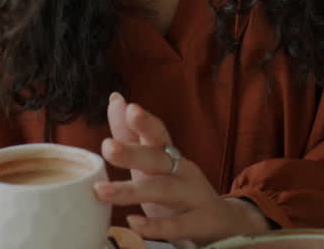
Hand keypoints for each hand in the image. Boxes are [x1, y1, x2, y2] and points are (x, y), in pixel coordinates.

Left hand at [95, 94, 270, 245]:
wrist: (222, 221)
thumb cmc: (177, 189)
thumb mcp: (152, 162)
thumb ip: (131, 134)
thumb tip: (115, 99)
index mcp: (170, 155)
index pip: (158, 134)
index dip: (145, 122)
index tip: (130, 108)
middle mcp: (183, 171)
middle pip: (158, 158)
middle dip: (133, 152)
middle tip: (107, 146)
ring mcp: (193, 196)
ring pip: (164, 190)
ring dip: (132, 190)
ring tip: (101, 190)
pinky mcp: (200, 222)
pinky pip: (177, 224)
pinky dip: (156, 224)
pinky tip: (134, 222)